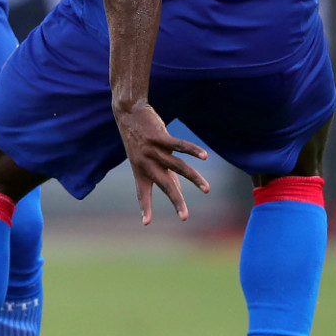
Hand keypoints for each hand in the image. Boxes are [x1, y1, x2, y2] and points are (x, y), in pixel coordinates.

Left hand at [112, 97, 209, 224]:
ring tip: (207, 189)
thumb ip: (162, 171)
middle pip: (165, 185)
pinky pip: (180, 145)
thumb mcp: (146, 157)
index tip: (146, 223)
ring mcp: (153, 150)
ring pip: (178, 167)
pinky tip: (205, 156)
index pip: (142, 193)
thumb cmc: (139, 138)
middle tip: (185, 217)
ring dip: (194, 179)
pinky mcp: (160, 137)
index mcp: (139, 170)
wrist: (128, 112)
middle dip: (176, 201)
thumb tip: (178, 188)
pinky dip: (194, 150)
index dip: (145, 207)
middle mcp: (146, 163)